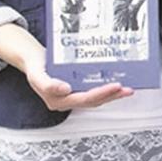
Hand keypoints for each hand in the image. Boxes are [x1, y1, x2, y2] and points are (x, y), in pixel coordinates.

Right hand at [0, 21, 132, 110]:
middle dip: (112, 95)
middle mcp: (67, 100)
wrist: (34, 59)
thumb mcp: (36, 75)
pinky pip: (94, 90)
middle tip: (127, 88)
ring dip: (113, 94)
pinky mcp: (78, 88)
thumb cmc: (36, 67)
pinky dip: (107, 88)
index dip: (101, 94)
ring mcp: (73, 95)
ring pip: (96, 97)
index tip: (115, 86)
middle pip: (94, 101)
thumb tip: (65, 90)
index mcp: (58, 100)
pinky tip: (118, 82)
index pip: (84, 99)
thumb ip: (48, 84)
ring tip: (128, 88)